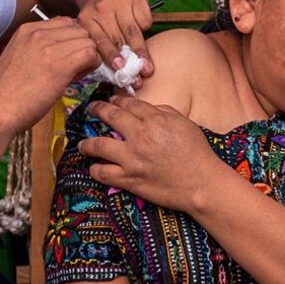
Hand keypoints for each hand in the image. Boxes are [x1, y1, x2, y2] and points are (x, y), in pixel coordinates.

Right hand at [0, 17, 97, 134]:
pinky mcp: (59, 65)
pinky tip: (76, 79)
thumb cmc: (7, 94)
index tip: (67, 57)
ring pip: (88, 40)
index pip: (65, 22)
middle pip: (79, 29)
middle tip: (74, 68)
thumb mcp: (19, 59)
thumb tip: (67, 51)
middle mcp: (37, 33)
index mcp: (26, 30)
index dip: (72, 40)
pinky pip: (91, 54)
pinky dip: (91, 66)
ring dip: (88, 57)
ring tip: (74, 75)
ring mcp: (48, 47)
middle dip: (82, 47)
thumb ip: (40, 49)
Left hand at [74, 0, 153, 84]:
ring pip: (133, 30)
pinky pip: (144, 19)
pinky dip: (145, 29)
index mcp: (86, 19)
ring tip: (148, 67)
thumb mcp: (91, 31)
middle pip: (119, 37)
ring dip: (142, 51)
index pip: (100, 40)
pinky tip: (140, 30)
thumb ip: (99, 49)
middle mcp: (101, 7)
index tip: (120, 67)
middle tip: (140, 75)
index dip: (111, 55)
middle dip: (131, 59)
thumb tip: (117, 72)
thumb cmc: (98, 21)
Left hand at [78, 94, 225, 212]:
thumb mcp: (185, 124)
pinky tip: (93, 168)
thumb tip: (149, 108)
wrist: (202, 183)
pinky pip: (104, 173)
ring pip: (99, 146)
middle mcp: (140, 136)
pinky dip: (95, 170)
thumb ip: (165, 112)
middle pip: (111, 117)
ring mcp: (132, 158)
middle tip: (92, 109)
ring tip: (82, 144)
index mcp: (155, 120)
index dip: (117, 100)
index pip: (129, 104)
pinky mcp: (130, 179)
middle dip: (97, 110)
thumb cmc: (198, 154)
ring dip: (87, 144)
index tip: (111, 100)